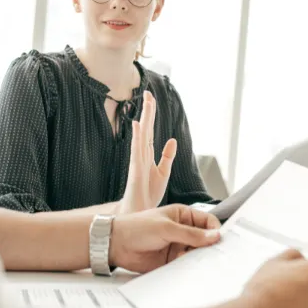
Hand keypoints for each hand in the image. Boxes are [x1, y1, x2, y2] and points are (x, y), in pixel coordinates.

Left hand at [109, 204, 220, 273]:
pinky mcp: (172, 261)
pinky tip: (189, 267)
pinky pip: (187, 265)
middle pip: (205, 239)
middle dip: (210, 246)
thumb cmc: (137, 227)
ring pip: (197, 253)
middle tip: (216, 253)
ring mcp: (178, 246)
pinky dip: (190, 267)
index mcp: (183, 215)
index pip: (207, 222)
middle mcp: (182, 230)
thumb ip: (190, 234)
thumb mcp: (166, 227)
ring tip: (200, 261)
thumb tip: (214, 236)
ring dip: (200, 257)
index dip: (215, 230)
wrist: (117, 244)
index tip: (220, 239)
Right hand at [118, 91, 176, 213]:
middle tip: (148, 93)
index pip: (149, 130)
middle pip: (145, 129)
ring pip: (141, 135)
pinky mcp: (136, 170)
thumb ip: (167, 156)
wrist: (139, 213)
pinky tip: (137, 125)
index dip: (150, 115)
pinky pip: (136, 151)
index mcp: (147, 155)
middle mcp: (141, 155)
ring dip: (144, 118)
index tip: (151, 98)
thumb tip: (172, 139)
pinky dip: (136, 137)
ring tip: (145, 102)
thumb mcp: (163, 173)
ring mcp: (137, 161)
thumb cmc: (148, 195)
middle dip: (147, 111)